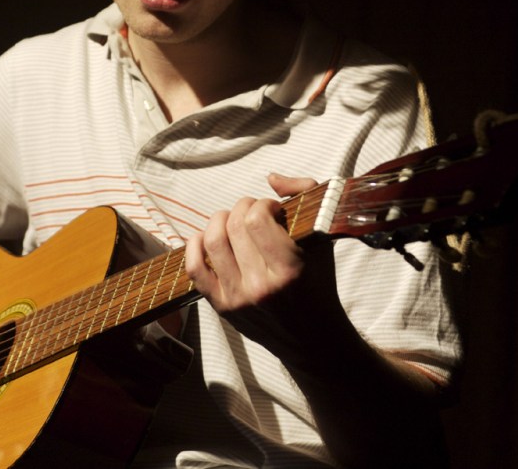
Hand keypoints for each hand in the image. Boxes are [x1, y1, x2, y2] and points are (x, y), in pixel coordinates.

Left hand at [184, 174, 342, 356]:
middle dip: (242, 207)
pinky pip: (194, 270)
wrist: (313, 338)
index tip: (272, 209)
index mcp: (290, 269)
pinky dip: (193, 246)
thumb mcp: (323, 238)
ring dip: (218, 220)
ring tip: (232, 221)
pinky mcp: (222, 308)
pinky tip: (204, 237)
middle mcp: (261, 286)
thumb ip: (305, 196)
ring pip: (212, 243)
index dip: (261, 204)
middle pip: (233, 226)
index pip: (256, 220)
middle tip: (253, 212)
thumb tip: (271, 179)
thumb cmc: (319, 283)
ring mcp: (238, 299)